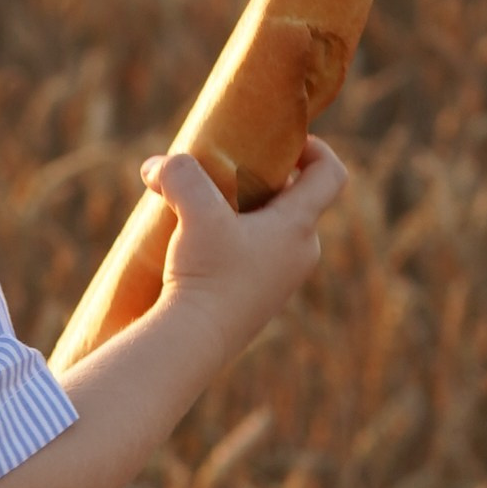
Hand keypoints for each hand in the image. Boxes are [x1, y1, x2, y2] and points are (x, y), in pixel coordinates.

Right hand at [149, 137, 348, 363]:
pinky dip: (237, 244)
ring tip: (207, 212)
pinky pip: (258, 258)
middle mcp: (300, 254)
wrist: (194, 342)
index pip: (330, 175)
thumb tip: (155, 166)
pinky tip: (201, 247)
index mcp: (298, 227)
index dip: (314, 149)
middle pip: (298, 200)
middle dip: (266, 180)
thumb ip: (179, 174)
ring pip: (275, 231)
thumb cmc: (204, 274)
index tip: (279, 145)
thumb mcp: (193, 212)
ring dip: (247, 214)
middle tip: (228, 174)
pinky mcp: (259, 301)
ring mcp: (281, 281)